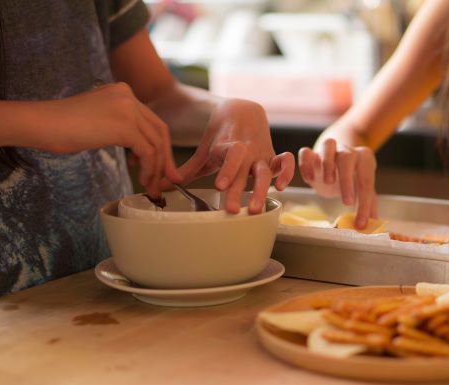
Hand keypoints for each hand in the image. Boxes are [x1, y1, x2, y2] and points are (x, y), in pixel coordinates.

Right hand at [35, 82, 180, 198]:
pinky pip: (148, 152)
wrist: (41, 123)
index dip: (159, 146)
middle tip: (167, 180)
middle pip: (160, 131)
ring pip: (156, 144)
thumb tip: (137, 149)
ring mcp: (128, 109)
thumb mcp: (98, 119)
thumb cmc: (61, 127)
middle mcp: (129, 96)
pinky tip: (142, 180)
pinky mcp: (124, 126)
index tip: (157, 167)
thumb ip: (119, 126)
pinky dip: (149, 169)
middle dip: (165, 158)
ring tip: (151, 186)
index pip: (152, 121)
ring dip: (157, 168)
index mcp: (123, 92)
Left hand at [169, 99, 294, 213]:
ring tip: (256, 209)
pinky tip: (280, 188)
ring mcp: (261, 153)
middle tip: (233, 209)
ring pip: (265, 171)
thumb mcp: (204, 151)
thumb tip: (162, 185)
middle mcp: (245, 151)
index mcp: (226, 146)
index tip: (220, 186)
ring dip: (262, 189)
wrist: (242, 111)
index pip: (229, 156)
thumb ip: (187, 170)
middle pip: (244, 170)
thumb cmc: (220, 136)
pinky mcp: (273, 157)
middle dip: (239, 189)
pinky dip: (287, 173)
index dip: (227, 170)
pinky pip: (285, 163)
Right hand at [299, 136, 376, 228]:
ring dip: (327, 164)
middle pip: (347, 158)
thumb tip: (373, 224)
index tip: (360, 223)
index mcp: (364, 159)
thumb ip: (368, 205)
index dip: (364, 204)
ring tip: (328, 182)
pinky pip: (306, 152)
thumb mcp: (362, 190)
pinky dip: (305, 163)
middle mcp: (347, 150)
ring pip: (328, 146)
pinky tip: (309, 179)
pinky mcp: (312, 153)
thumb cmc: (352, 178)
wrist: (337, 160)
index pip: (365, 181)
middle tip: (346, 203)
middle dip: (347, 181)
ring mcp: (329, 149)